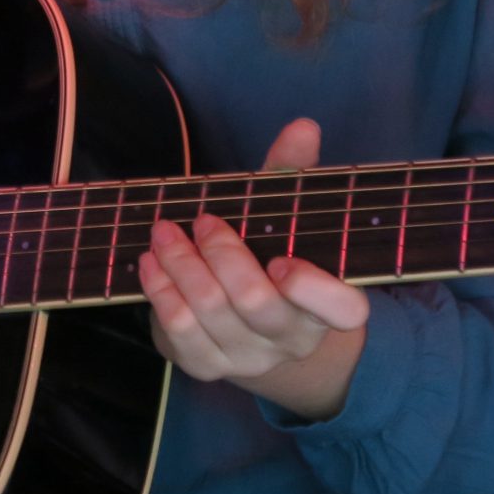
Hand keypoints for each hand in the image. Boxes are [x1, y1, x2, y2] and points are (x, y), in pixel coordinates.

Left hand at [136, 117, 371, 419]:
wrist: (242, 321)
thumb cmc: (269, 251)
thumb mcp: (285, 214)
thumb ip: (292, 173)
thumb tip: (303, 127)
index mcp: (326, 304)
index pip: (342, 310)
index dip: (315, 291)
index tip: (282, 261)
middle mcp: (292, 339)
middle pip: (257, 303)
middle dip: (224, 255)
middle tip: (203, 221)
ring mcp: (249, 358)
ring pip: (211, 314)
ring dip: (181, 266)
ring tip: (164, 231)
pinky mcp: (208, 366)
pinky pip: (180, 333)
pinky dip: (161, 293)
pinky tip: (151, 263)